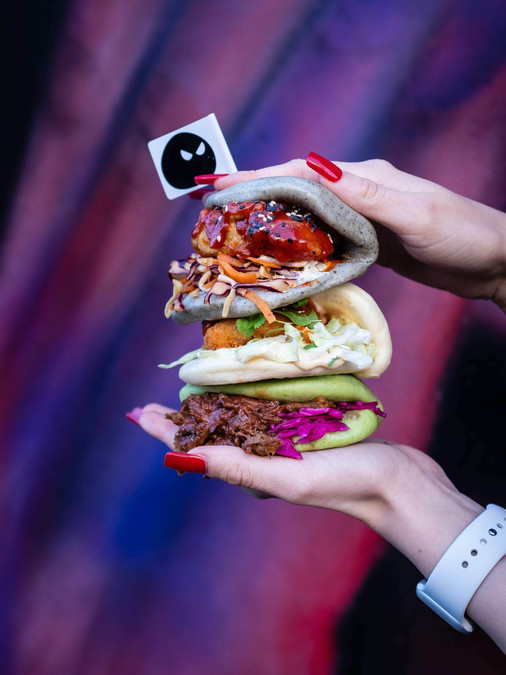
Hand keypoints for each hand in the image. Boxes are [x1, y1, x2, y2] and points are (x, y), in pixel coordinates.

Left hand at [131, 404, 505, 650]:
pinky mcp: (306, 434)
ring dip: (211, 411)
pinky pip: (268, 417)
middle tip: (155, 403)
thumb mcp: (289, 477)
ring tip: (190, 394)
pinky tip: (244, 391)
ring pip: (238, 426)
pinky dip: (248, 402)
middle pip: (212, 437)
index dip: (166, 432)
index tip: (140, 413)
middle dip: (181, 421)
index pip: (198, 451)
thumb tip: (184, 459)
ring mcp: (285, 447)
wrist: (397, 483)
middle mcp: (264, 459)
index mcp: (253, 472)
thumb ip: (240, 469)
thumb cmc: (346, 481)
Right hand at [212, 157, 505, 309]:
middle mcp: (360, 191)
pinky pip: (325, 239)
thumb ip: (366, 195)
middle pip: (297, 191)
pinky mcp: (368, 240)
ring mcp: (363, 216)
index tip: (221, 187)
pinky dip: (300, 245)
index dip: (259, 177)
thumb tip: (314, 170)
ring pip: (307, 215)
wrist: (493, 262)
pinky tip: (283, 256)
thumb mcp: (415, 214)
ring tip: (238, 232)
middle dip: (256, 197)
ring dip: (274, 221)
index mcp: (366, 177)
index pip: (302, 173)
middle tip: (217, 211)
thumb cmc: (462, 233)